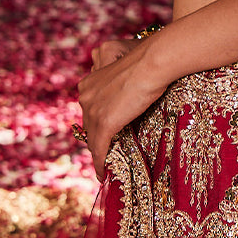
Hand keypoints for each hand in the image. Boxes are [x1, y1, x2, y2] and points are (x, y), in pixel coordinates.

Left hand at [76, 33, 169, 178]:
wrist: (152, 63)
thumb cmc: (146, 63)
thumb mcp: (126, 74)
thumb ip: (120, 87)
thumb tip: (128, 98)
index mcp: (88, 83)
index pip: (89, 111)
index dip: (96, 125)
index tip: (103, 135)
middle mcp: (85, 96)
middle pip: (88, 126)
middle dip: (96, 140)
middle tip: (106, 153)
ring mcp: (92, 110)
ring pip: (92, 140)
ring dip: (98, 154)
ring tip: (104, 167)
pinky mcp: (104, 123)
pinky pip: (99, 149)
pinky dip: (100, 163)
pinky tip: (102, 174)